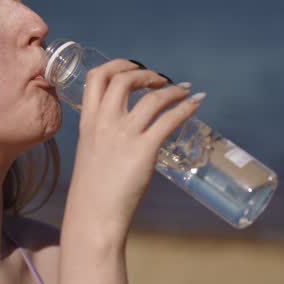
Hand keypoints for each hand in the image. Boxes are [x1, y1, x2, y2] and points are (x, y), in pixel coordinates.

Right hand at [66, 59, 203, 238]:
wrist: (93, 218)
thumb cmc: (91, 193)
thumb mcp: (89, 154)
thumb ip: (102, 139)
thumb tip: (124, 136)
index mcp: (87, 123)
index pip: (96, 78)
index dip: (116, 65)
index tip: (131, 68)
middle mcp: (103, 123)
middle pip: (123, 79)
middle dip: (144, 73)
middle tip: (159, 79)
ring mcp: (124, 136)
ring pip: (151, 98)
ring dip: (171, 89)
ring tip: (183, 91)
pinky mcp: (144, 151)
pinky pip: (169, 120)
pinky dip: (186, 107)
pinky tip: (196, 104)